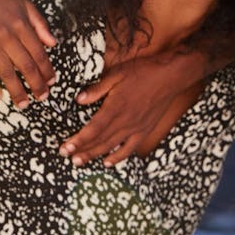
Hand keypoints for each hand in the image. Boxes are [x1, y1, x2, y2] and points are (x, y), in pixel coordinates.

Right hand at [0, 0, 56, 107]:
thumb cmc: (0, 1)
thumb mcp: (25, 6)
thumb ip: (41, 24)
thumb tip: (53, 44)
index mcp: (22, 25)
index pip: (38, 53)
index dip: (46, 70)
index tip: (52, 82)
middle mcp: (7, 35)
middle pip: (25, 65)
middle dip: (36, 84)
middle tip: (42, 98)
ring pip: (6, 72)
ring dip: (16, 90)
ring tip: (23, 103)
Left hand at [60, 46, 214, 166]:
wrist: (170, 76)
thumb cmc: (143, 72)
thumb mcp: (116, 74)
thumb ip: (97, 89)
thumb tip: (78, 100)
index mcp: (115, 107)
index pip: (92, 129)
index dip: (78, 140)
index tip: (65, 147)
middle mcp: (125, 122)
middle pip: (99, 141)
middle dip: (82, 150)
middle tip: (66, 156)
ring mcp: (136, 128)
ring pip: (111, 147)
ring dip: (94, 155)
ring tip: (79, 162)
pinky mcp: (145, 130)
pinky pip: (129, 148)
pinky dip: (118, 157)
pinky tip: (108, 162)